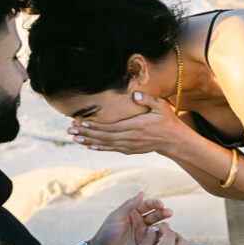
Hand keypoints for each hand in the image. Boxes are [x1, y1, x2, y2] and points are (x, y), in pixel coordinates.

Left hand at [68, 94, 185, 156]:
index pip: (111, 127)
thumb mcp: (161, 106)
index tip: (82, 123)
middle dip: (86, 134)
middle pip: (104, 137)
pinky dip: (100, 147)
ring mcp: (129, 146)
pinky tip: (89, 146)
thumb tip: (134, 94)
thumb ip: (148, 99)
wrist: (173, 140)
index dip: (95, 126)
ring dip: (89, 141)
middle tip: (70, 131)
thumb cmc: (167, 120)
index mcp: (136, 126)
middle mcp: (130, 138)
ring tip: (75, 138)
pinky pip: (112, 149)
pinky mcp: (130, 149)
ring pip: (106, 144)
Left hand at [88, 191, 173, 244]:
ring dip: (164, 225)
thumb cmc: (106, 234)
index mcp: (132, 213)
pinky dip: (161, 237)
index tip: (160, 204)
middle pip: (154, 215)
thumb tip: (141, 192)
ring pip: (156, 227)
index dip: (154, 203)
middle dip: (162, 213)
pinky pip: (155, 240)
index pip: (146, 205)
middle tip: (169, 213)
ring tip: (167, 226)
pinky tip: (165, 236)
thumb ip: (129, 205)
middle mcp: (138, 222)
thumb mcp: (117, 217)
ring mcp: (142, 234)